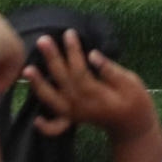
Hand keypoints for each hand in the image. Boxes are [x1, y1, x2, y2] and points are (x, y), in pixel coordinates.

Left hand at [21, 28, 159, 141]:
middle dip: (52, 59)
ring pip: (52, 100)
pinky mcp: (73, 119)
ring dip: (38, 85)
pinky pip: (56, 127)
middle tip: (42, 40)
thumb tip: (93, 55)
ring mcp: (75, 114)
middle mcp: (81, 105)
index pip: (79, 70)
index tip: (69, 33)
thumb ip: (110, 70)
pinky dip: (45, 126)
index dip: (73, 52)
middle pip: (62, 80)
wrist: (133, 126)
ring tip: (27, 69)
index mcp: (96, 94)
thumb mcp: (130, 82)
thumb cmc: (135, 100)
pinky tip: (36, 119)